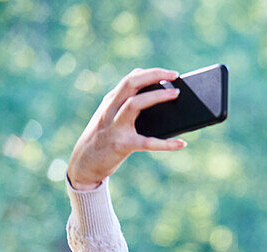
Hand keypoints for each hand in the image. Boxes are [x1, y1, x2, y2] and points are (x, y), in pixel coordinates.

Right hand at [66, 67, 187, 189]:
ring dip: (156, 96)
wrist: (84, 163)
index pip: (130, 79)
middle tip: (175, 75)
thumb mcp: (110, 118)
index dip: (150, 73)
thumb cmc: (104, 139)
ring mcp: (115, 127)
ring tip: (176, 94)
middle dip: (153, 75)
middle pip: (130, 84)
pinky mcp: (121, 145)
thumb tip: (155, 96)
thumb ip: (126, 106)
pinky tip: (182, 143)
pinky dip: (166, 144)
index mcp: (110, 102)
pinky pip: (147, 143)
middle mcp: (110, 110)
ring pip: (134, 104)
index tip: (170, 73)